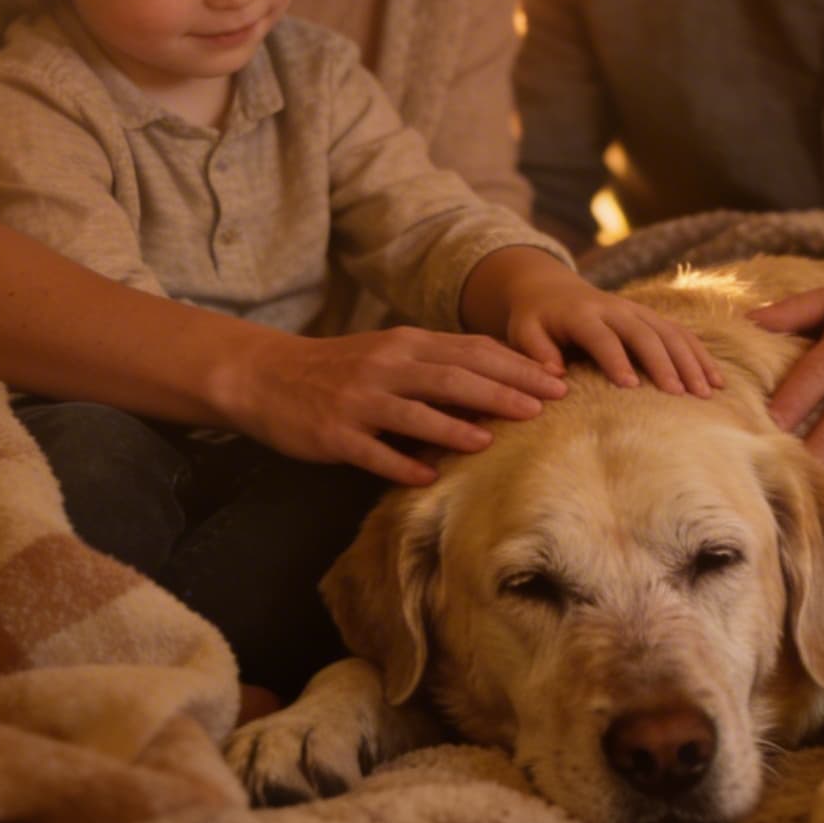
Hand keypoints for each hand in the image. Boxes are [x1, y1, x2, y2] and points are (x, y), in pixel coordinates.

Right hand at [220, 326, 569, 485]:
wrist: (266, 376)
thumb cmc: (340, 369)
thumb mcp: (390, 355)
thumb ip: (437, 365)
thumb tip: (500, 382)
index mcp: (405, 344)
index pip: (472, 351)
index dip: (517, 366)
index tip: (557, 381)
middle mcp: (386, 367)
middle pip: (454, 376)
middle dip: (503, 391)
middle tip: (544, 407)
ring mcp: (359, 401)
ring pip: (416, 412)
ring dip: (456, 426)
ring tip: (494, 440)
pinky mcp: (335, 434)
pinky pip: (373, 452)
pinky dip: (401, 464)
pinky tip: (429, 477)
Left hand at [467, 248, 722, 395]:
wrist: (548, 289)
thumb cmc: (534, 320)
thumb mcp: (522, 332)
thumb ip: (536, 352)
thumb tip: (556, 377)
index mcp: (581, 314)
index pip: (602, 337)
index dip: (616, 360)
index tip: (630, 387)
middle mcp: (614, 309)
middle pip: (644, 333)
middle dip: (665, 363)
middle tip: (681, 395)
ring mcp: (636, 311)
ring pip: (669, 331)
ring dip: (690, 360)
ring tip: (705, 392)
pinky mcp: (650, 317)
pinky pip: (680, 332)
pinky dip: (700, 355)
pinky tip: (716, 380)